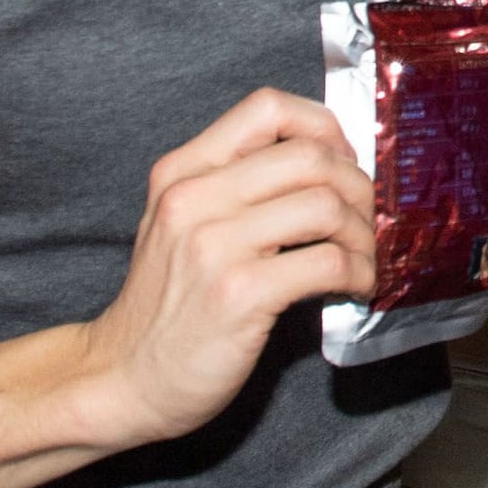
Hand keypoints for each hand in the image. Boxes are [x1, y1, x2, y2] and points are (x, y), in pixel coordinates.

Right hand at [72, 91, 375, 444]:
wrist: (123, 379)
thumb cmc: (165, 306)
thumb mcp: (177, 224)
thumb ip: (231, 187)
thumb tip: (325, 167)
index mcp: (181, 171)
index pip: (267, 108)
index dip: (324, 127)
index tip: (342, 162)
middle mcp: (193, 198)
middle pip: (310, 156)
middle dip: (357, 186)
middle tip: (364, 220)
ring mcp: (213, 246)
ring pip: (326, 205)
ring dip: (363, 234)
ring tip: (361, 259)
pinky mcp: (238, 294)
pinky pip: (328, 262)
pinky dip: (358, 273)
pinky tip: (355, 287)